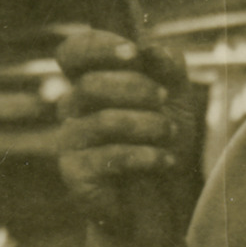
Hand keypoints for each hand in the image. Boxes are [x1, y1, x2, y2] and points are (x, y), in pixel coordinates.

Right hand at [53, 28, 200, 231]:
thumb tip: (152, 49)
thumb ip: (169, 69)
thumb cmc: (159, 141)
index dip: (98, 47)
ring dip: (147, 124)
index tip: (134, 53)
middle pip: (90, 84)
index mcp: (89, 81)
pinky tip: (165, 160)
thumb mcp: (176, 99)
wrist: (159, 199)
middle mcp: (72, 107)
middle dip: (136, 88)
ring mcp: (69, 140)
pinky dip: (146, 156)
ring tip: (169, 134)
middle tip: (163, 99)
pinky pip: (110, 156)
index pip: (74, 52)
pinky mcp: (75, 172)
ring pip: (105, 120)